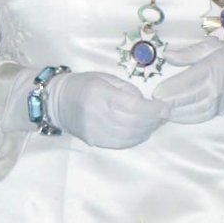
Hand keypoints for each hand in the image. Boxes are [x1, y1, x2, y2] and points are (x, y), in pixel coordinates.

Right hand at [48, 71, 165, 148]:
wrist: (58, 102)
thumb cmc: (84, 84)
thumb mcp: (106, 78)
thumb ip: (127, 90)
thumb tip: (147, 105)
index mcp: (100, 94)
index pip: (133, 106)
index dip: (153, 110)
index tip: (165, 108)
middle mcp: (97, 114)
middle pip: (134, 123)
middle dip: (153, 121)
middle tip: (163, 116)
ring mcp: (95, 131)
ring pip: (130, 136)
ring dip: (147, 130)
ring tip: (155, 123)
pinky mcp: (95, 141)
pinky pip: (122, 144)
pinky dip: (136, 138)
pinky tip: (142, 131)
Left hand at [153, 41, 223, 123]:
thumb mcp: (211, 46)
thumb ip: (188, 53)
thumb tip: (167, 55)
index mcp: (214, 68)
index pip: (189, 82)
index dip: (171, 89)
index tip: (156, 92)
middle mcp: (217, 88)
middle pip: (187, 99)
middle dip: (167, 103)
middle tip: (151, 102)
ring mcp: (218, 103)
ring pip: (191, 112)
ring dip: (172, 113)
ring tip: (157, 109)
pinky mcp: (218, 112)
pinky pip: (197, 118)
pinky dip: (182, 118)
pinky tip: (172, 114)